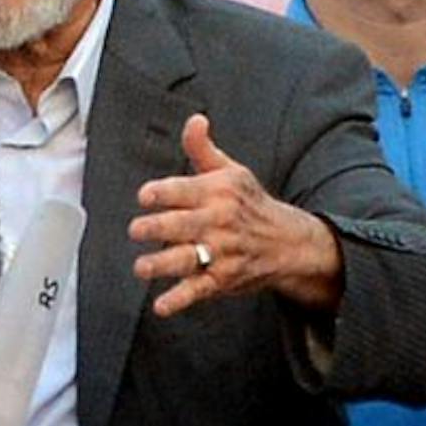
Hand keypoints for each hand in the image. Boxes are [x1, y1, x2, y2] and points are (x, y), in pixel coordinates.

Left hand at [131, 114, 343, 317]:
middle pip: (181, 225)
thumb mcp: (231, 172)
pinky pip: (198, 291)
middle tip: (137, 230)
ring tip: (141, 267)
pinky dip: (179, 300)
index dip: (162, 193)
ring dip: (162, 264)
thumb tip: (194, 120)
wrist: (289, 242)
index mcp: (217, 192)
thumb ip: (202, 149)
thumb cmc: (250, 204)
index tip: (145, 196)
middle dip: (156, 228)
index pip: (184, 190)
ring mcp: (220, 253)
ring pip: (186, 259)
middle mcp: (219, 222)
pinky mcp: (222, 279)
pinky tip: (161, 306)